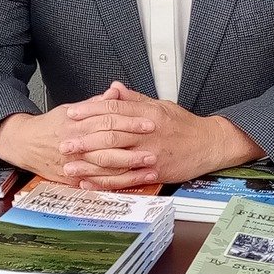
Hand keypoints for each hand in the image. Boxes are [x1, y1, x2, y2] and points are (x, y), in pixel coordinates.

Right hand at [0, 89, 157, 186]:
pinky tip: (133, 181)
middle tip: (156, 145)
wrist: (25, 143)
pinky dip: (117, 183)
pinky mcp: (74, 178)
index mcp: (79, 122)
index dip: (132, 121)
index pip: (110, 119)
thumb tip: (115, 93)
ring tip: (150, 166)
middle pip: (110, 143)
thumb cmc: (51, 126)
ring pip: (107, 166)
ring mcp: (75, 162)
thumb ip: (96, 104)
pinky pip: (99, 182)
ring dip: (131, 167)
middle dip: (135, 145)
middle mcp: (77, 142)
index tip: (150, 121)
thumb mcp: (71, 109)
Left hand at [58, 82, 262, 189]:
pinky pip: (126, 179)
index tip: (72, 113)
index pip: (114, 109)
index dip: (90, 111)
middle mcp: (147, 133)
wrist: (209, 144)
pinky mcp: (154, 172)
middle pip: (110, 135)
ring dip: (89, 165)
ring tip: (69, 167)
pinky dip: (106, 183)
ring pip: (115, 159)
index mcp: (147, 114)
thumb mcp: (160, 105)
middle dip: (84, 140)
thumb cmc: (184, 125)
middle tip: (64, 142)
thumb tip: (113, 89)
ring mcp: (150, 154)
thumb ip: (134, 99)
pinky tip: (90, 184)